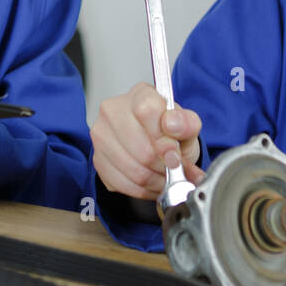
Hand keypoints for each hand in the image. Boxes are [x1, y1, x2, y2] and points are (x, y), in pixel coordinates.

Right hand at [91, 82, 204, 198]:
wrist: (154, 144)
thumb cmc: (169, 133)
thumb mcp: (187, 126)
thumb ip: (186, 124)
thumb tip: (173, 125)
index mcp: (140, 95)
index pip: (147, 111)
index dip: (164, 140)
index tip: (175, 155)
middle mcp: (114, 110)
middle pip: (142, 149)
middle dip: (164, 167)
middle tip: (175, 171)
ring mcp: (102, 135)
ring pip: (133, 170)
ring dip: (155, 182)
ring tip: (165, 178)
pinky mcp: (97, 159)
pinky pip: (122, 183)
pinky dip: (142, 190)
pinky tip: (151, 183)